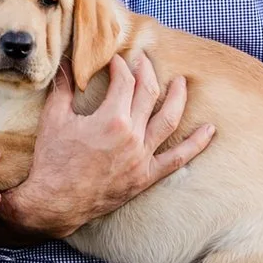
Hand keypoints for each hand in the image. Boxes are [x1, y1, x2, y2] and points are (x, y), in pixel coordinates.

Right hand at [0, 52, 213, 239]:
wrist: (56, 202)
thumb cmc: (53, 161)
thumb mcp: (54, 119)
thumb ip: (63, 88)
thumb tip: (65, 63)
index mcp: (111, 119)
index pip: (124, 81)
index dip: (120, 65)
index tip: (114, 60)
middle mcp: (132, 136)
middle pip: (148, 93)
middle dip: (146, 71)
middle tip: (143, 60)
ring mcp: (142, 157)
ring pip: (168, 120)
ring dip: (178, 98)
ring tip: (182, 82)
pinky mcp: (146, 177)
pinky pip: (177, 159)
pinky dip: (195, 144)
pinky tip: (209, 131)